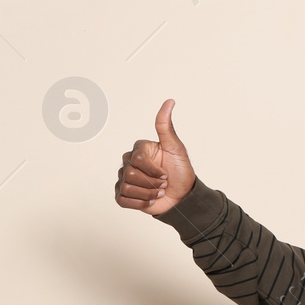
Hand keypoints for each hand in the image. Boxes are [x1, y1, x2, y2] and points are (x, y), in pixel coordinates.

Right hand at [115, 99, 197, 215]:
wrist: (182, 197)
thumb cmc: (180, 172)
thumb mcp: (175, 148)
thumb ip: (166, 126)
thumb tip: (170, 101)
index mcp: (140, 149)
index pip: (138, 159)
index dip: (154, 170)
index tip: (166, 173)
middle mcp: (129, 162)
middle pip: (130, 173)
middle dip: (151, 183)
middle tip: (162, 184)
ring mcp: (124, 178)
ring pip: (126, 187)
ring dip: (147, 194)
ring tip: (157, 192)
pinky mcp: (122, 195)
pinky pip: (122, 199)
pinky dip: (139, 203)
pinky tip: (149, 201)